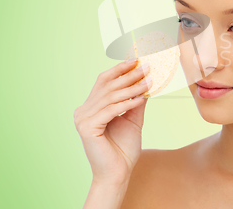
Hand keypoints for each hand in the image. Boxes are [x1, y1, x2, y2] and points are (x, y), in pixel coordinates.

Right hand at [74, 59, 151, 184]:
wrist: (118, 173)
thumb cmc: (123, 149)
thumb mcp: (132, 119)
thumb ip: (135, 101)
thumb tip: (145, 81)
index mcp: (90, 107)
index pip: (104, 81)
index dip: (119, 69)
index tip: (136, 60)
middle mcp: (83, 111)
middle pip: (108, 87)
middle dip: (129, 76)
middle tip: (147, 67)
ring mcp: (83, 119)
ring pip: (111, 97)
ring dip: (132, 88)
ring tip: (149, 81)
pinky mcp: (87, 128)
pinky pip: (111, 111)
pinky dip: (127, 103)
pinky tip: (141, 98)